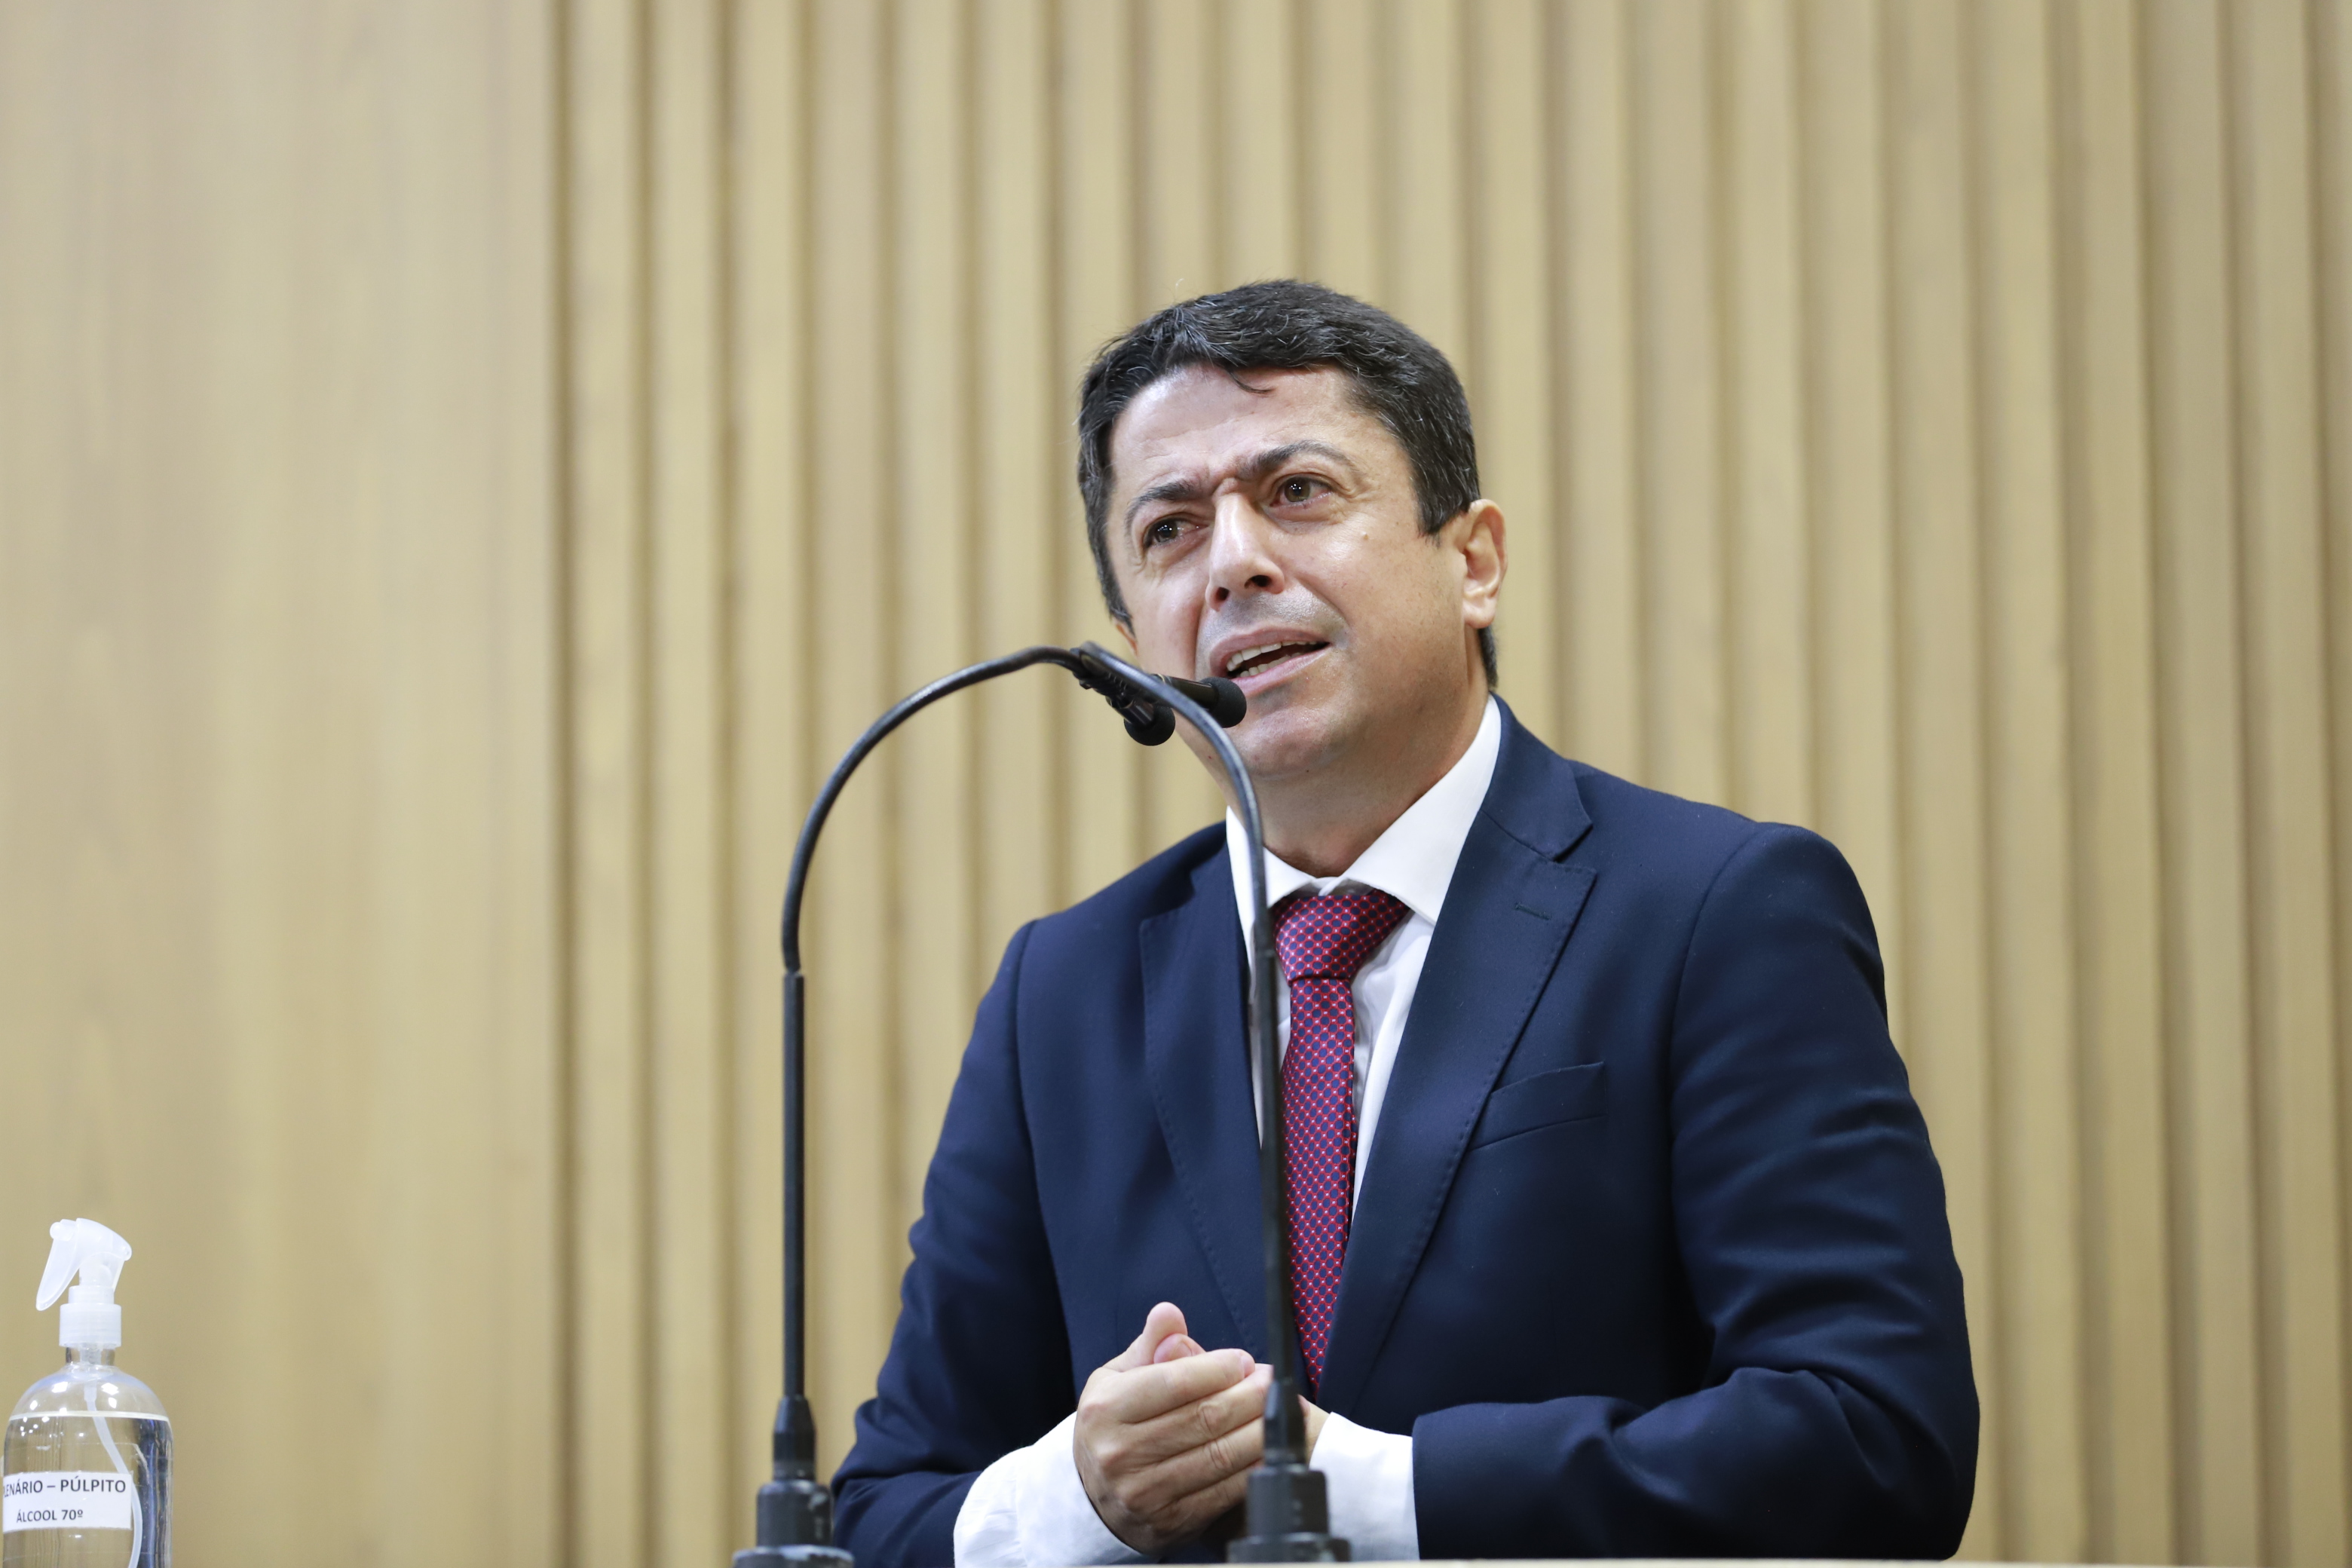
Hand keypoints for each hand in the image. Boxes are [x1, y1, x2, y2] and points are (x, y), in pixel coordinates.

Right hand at [1073, 1303, 1271, 1552]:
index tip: (1243, 1360)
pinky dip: (1253, 1469)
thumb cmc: (1114, 1426)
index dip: (1218, 1368)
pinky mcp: (1168, 1523)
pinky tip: (1269, 1450)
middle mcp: (1119, 1453)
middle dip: (1248, 1395)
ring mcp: (1143, 1493)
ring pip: (1219, 1455)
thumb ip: (1149, 1345)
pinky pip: (1224, 1493)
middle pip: (1204, 1418)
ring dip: (1259, 1430)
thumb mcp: (1118, 1379)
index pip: (1174, 1382)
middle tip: (1270, 1382)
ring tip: (1277, 1410)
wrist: (1090, 1496)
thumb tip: (1169, 1313)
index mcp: (1105, 1409)